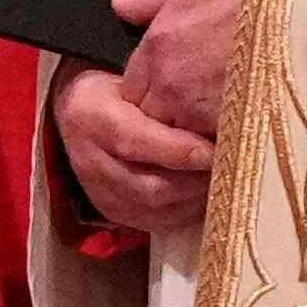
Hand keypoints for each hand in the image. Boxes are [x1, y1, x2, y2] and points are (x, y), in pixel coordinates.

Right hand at [52, 62, 217, 243]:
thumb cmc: (116, 97)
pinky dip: (185, 211)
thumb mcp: (135, 85)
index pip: (137, 142)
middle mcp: (90, 162)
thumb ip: (164, 102)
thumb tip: (213, 117)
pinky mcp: (113, 211)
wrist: (80, 121)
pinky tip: (202, 196)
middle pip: (150, 185)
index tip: (216, 151)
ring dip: (193, 197)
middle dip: (195, 180)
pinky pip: (156, 221)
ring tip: (219, 181)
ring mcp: (100, 192)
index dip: (180, 151)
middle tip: (226, 168)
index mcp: (92, 120)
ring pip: (155, 206)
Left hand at [110, 0, 249, 141]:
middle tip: (196, 107)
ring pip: (181, 140)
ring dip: (194, 135)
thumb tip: (122, 5)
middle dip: (167, 118)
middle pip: (151, 120)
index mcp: (158, 49)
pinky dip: (223, 146)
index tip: (170, 88)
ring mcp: (200, 114)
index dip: (150, 90)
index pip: (131, 88)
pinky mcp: (231, 133)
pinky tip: (240, 131)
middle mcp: (171, 87)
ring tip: (220, 121)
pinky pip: (215, 151)